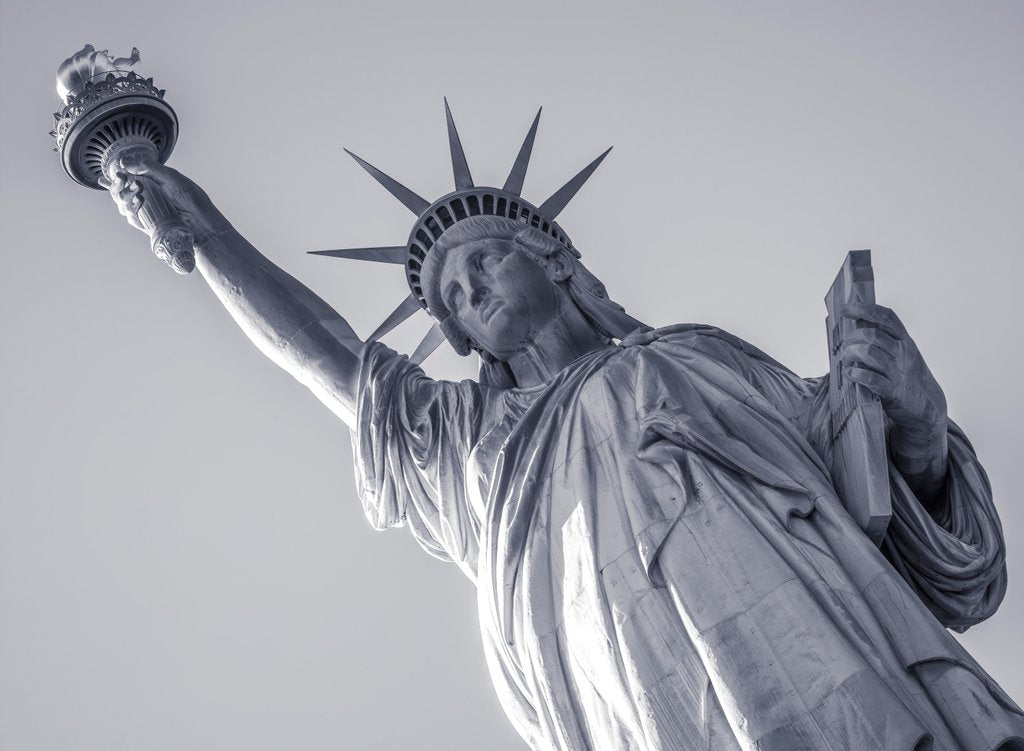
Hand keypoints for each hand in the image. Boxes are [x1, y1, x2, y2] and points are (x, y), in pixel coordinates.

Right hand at [98, 154, 231, 245]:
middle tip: (121, 180)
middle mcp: (147, 196)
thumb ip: (151, 168)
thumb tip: (126, 162)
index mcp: (152, 182)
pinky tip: (138, 203)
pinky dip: (131, 211)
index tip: (118, 171)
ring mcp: (146, 211)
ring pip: (123, 204)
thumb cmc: (192, 199)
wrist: (202, 223)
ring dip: (123, 197)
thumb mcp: (172, 178)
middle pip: (121, 190)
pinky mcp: (148, 224)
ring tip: (135, 192)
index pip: (129, 176)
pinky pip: (132, 218)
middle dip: (117, 185)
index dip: (119, 174)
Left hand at [839, 303, 946, 439]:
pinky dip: (855, 373)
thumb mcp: (901, 352)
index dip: (864, 310)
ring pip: (870, 353)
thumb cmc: (908, 374)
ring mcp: (898, 371)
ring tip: (846, 357)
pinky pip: (870, 378)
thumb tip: (858, 320)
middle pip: (873, 335)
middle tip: (844, 343)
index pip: (886, 317)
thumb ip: (883, 337)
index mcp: (905, 339)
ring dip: (851, 353)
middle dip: (853, 336)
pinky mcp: (892, 390)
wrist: (928, 404)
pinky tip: (849, 372)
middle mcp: (903, 352)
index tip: (845, 310)